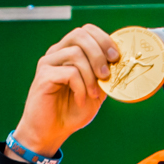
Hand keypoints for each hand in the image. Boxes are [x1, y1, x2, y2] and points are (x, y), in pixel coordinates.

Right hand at [13, 24, 116, 156]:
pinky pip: (69, 73)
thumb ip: (104, 74)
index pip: (86, 30)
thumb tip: (120, 61)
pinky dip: (80, 87)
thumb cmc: (72, 111)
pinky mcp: (43, 76)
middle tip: (105, 74)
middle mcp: (57, 53)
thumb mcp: (96, 90)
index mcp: (68, 51)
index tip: (115, 57)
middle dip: (98, 53)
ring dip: (90, 76)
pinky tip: (80, 100)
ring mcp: (48, 63)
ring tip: (93, 94)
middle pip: (80, 35)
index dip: (103, 39)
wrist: (51, 132)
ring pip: (76, 54)